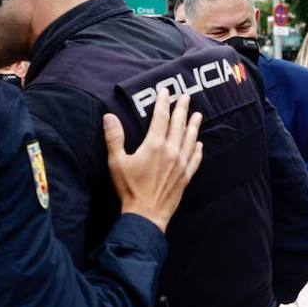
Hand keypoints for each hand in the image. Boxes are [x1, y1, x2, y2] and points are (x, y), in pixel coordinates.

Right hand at [103, 91, 203, 231]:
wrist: (146, 214)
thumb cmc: (129, 189)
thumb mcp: (116, 162)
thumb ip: (114, 138)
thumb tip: (108, 116)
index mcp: (155, 145)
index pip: (161, 117)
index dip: (163, 103)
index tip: (166, 92)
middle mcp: (171, 151)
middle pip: (179, 125)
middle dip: (182, 109)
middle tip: (186, 97)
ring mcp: (181, 164)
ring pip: (190, 139)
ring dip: (193, 125)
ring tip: (197, 114)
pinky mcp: (186, 176)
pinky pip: (195, 159)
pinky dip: (198, 149)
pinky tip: (199, 144)